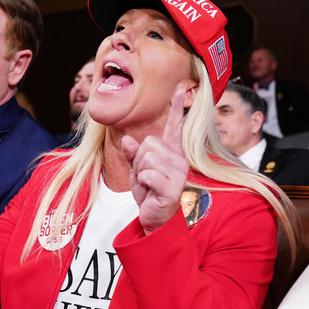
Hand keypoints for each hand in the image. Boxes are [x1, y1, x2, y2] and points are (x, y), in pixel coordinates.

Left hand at [121, 89, 189, 233]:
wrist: (154, 219)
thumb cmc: (149, 194)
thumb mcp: (137, 171)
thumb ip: (133, 155)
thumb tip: (128, 140)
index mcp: (172, 153)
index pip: (174, 127)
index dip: (176, 108)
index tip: (179, 89)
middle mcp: (179, 160)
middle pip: (149, 142)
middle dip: (139, 159)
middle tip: (145, 176)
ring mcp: (178, 173)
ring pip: (147, 157)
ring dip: (141, 172)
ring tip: (148, 184)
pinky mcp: (172, 187)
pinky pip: (148, 173)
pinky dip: (143, 182)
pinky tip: (150, 191)